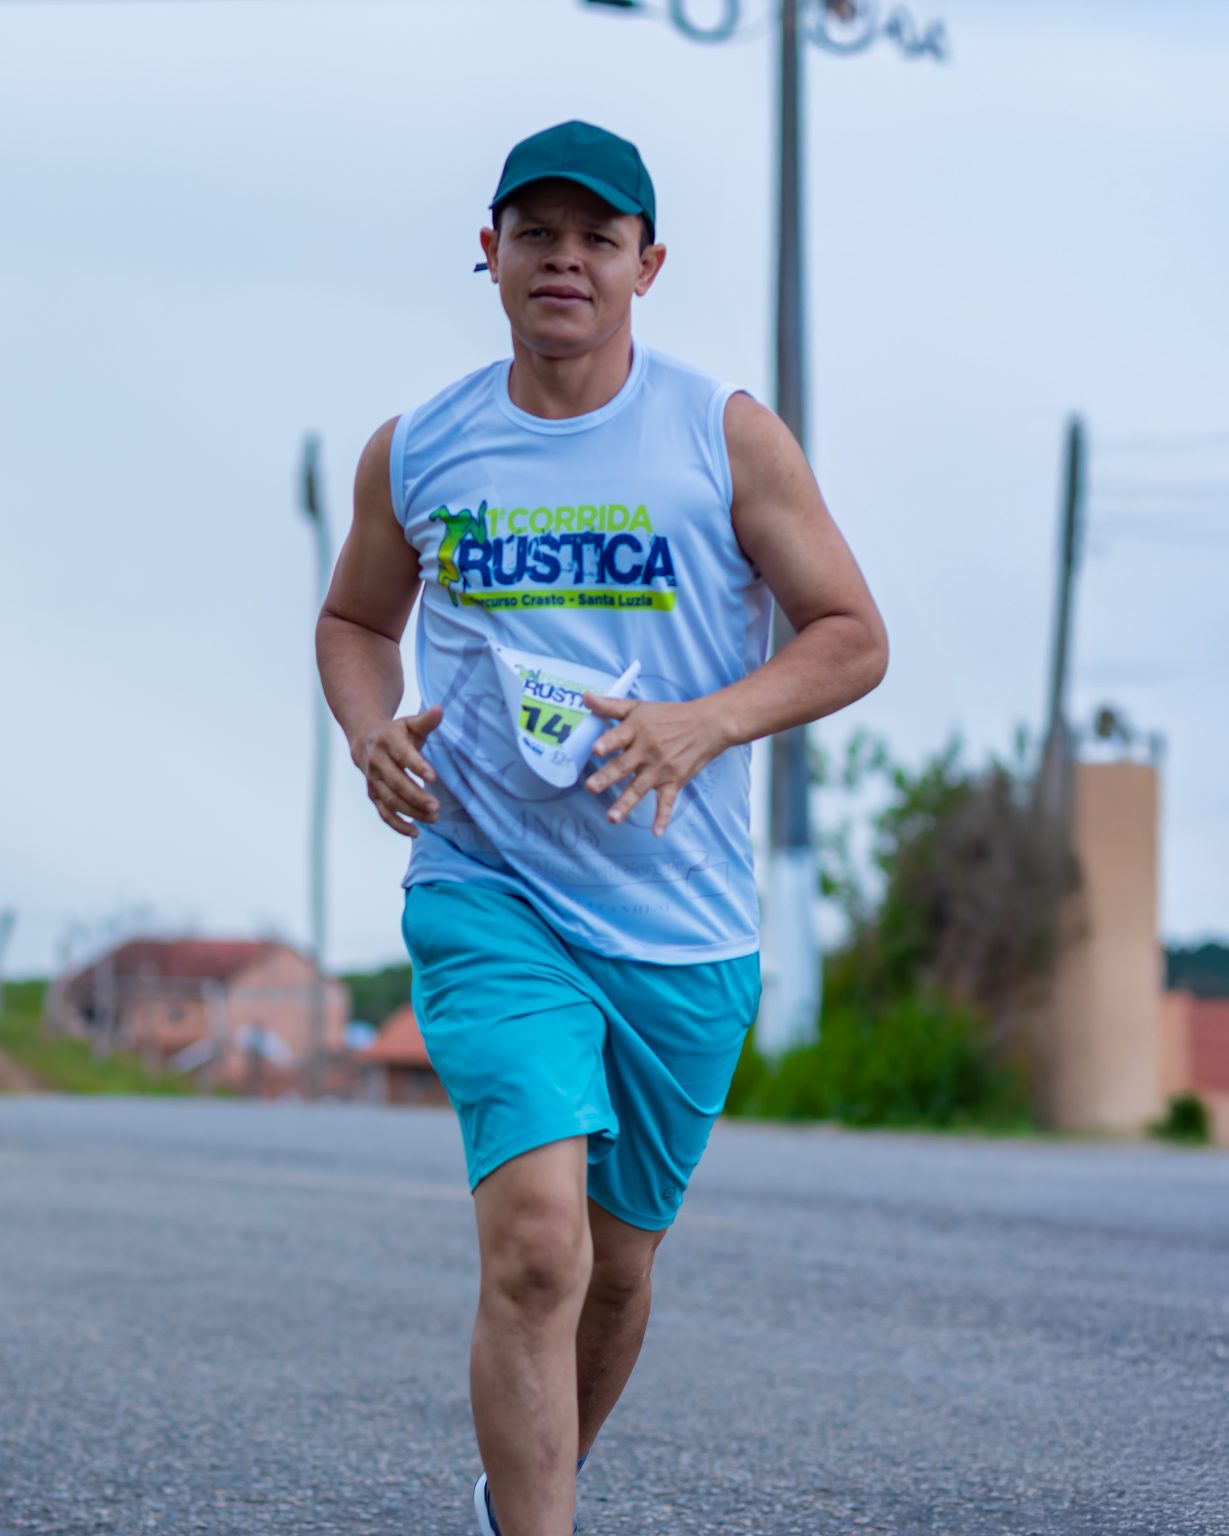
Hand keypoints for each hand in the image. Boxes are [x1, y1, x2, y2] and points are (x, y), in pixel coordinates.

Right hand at [352, 706, 443, 837]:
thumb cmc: (397, 732)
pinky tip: (415, 832)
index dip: (416, 766)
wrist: (365, 739)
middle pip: (396, 782)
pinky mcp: (373, 794)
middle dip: (415, 796)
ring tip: (434, 818)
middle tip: (436, 807)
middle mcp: (377, 762)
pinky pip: (383, 813)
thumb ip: (426, 720)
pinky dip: (397, 824)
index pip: (403, 755)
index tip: (433, 777)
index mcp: (388, 741)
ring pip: (390, 800)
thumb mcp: (410, 724)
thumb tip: (439, 710)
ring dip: (411, 811)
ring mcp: (373, 780)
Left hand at [583, 693, 729, 835]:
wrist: (708, 724)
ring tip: (612, 817)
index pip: (619, 736)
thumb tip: (585, 697)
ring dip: (626, 803)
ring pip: (639, 788)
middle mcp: (647, 750)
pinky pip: (667, 802)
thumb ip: (610, 706)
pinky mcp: (674, 781)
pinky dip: (663, 817)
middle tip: (591, 787)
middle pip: (623, 765)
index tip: (596, 749)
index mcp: (637, 730)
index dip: (607, 742)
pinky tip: (657, 832)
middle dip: (607, 777)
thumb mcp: (639, 707)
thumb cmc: (670, 715)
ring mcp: (661, 768)